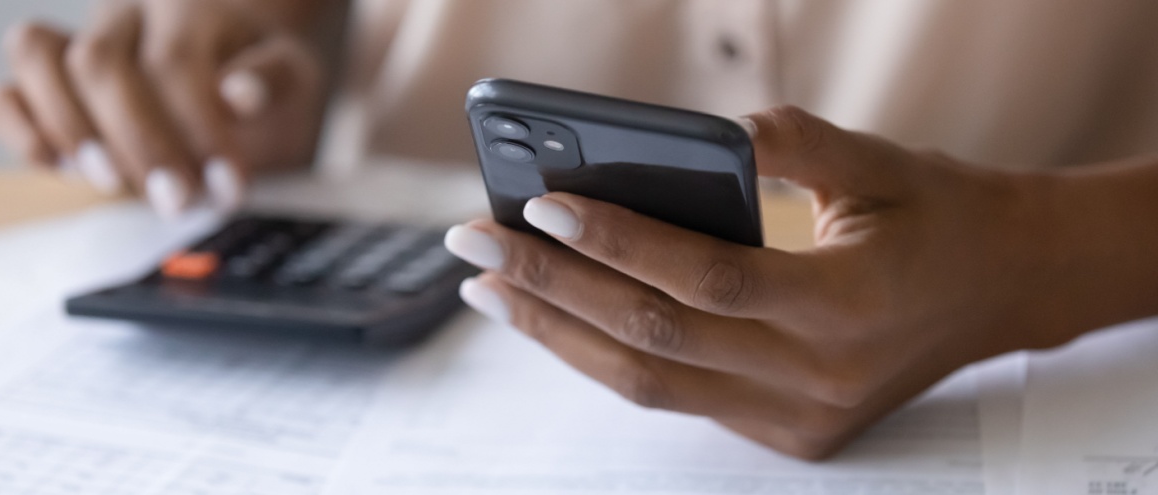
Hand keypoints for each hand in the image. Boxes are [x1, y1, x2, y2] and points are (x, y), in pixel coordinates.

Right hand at [0, 0, 330, 217]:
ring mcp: (79, 40)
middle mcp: (124, 14)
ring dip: (72, 130)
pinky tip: (58, 165)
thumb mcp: (290, 70)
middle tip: (179, 200)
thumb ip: (272, 79)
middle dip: (138, 143)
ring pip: (37, 59)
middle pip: (99, 64)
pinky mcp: (52, 79)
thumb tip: (238, 94)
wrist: (240, 47)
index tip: (228, 187)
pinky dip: (19, 128)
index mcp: (186, 7)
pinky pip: (7, 90)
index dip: (198, 130)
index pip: (174, 63)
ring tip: (116, 183)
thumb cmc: (264, 65)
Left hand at [442, 106, 1093, 458]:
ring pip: (651, 385)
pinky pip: (675, 396)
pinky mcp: (786, 433)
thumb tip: (704, 136)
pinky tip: (558, 317)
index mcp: (851, 307)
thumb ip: (794, 143)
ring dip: (560, 335)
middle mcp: (820, 379)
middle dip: (554, 290)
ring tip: (493, 290)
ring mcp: (800, 418)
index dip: (621, 244)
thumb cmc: (941, 215)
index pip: (710, 280)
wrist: (1004, 287)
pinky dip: (608, 356)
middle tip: (478, 245)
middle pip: (658, 340)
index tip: (544, 206)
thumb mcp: (882, 161)